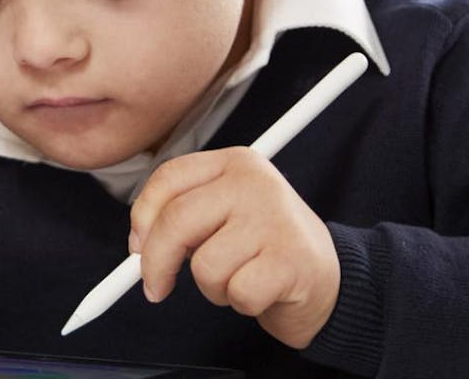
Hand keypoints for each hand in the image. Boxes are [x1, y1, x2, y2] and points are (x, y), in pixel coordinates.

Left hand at [129, 147, 338, 348]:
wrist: (330, 279)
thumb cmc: (267, 249)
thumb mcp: (225, 217)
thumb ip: (183, 218)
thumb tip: (139, 243)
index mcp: (236, 164)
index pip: (168, 179)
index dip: (143, 218)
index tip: (138, 247)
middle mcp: (256, 183)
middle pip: (176, 221)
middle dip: (156, 264)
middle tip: (157, 287)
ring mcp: (275, 219)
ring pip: (205, 266)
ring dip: (213, 287)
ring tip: (239, 278)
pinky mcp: (290, 259)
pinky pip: (236, 292)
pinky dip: (242, 303)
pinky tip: (262, 291)